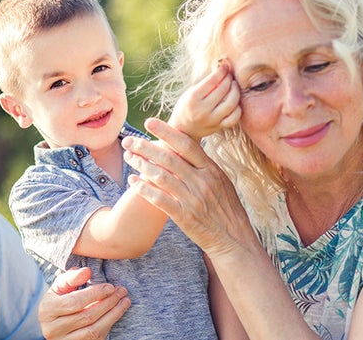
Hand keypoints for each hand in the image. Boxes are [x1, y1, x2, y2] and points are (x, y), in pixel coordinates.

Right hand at [38, 268, 129, 339]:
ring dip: (113, 315)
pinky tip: (116, 313)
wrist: (53, 324)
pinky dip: (109, 325)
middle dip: (108, 303)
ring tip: (124, 301)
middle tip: (121, 291)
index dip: (94, 294)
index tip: (110, 286)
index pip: (74, 302)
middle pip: (86, 316)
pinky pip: (96, 339)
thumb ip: (71, 277)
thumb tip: (87, 271)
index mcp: (47, 310)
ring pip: (94, 331)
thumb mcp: (59, 287)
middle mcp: (53, 329)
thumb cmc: (58, 301)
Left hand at [122, 117, 253, 258]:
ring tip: (128, 157)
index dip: (166, 132)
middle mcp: (202, 182)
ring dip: (141, 165)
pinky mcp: (184, 216)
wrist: (234, 239)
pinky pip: (159, 199)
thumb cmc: (226, 209)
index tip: (149, 122)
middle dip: (146, 147)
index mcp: (211, 170)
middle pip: (169, 158)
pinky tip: (133, 182)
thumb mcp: (222, 182)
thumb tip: (185, 147)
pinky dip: (144, 189)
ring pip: (161, 177)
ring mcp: (193, 199)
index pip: (186, 145)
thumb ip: (203, 166)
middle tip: (129, 140)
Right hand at [168, 62, 240, 139]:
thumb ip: (206, 82)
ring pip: (231, 103)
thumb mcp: (191, 92)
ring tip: (233, 86)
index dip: (221, 71)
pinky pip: (234, 117)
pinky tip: (234, 101)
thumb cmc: (187, 106)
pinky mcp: (218, 127)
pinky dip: (237, 107)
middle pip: (223, 90)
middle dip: (229, 79)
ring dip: (236, 91)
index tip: (225, 66)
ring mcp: (212, 120)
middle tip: (229, 75)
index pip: (213, 80)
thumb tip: (222, 69)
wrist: (183, 129)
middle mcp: (202, 110)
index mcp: (193, 98)